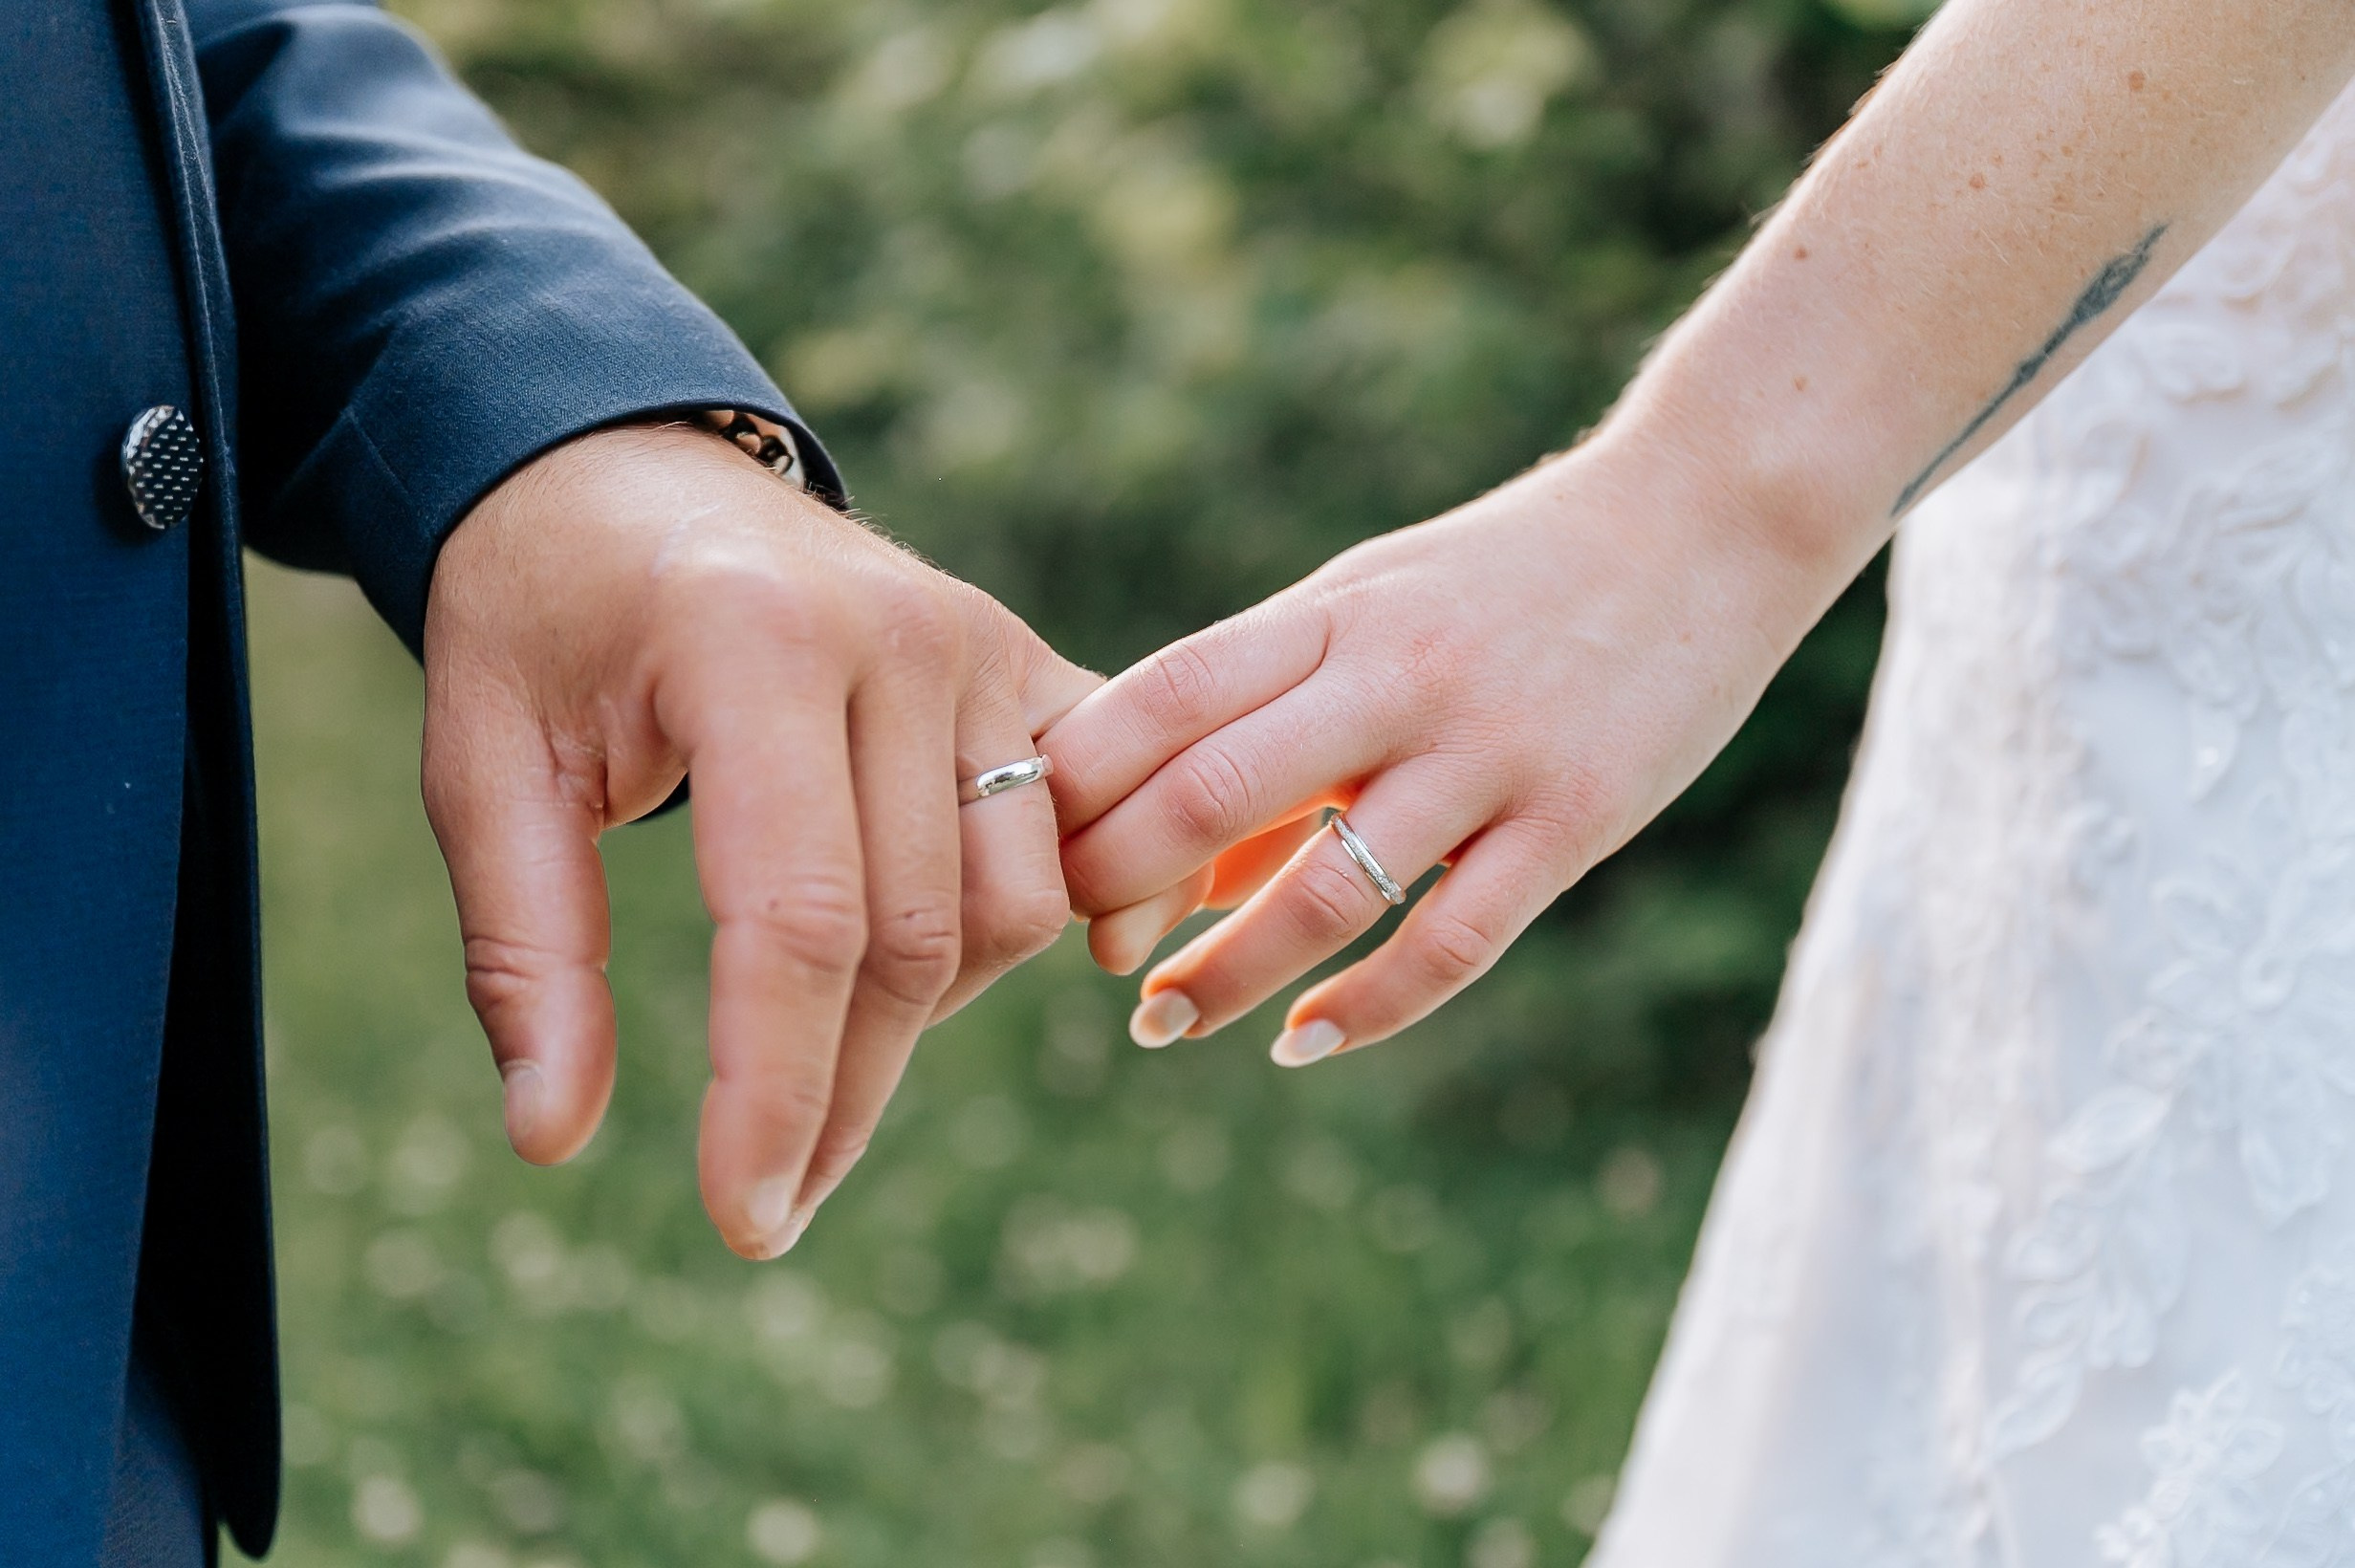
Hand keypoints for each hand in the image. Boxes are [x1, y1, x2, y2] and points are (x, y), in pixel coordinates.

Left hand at [422, 423, 1094, 1256]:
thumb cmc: (541, 620)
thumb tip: (553, 1139)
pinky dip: (1046, 924)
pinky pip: (1077, 834)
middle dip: (845, 1095)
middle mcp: (898, 636)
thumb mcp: (482, 764)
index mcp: (748, 643)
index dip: (775, 1091)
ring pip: (1014, 905)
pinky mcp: (1027, 661)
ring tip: (821, 1052)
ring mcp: (980, 644)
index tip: (745, 1220)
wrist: (630, 470)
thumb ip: (525, 949)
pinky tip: (975, 986)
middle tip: (775, 1204)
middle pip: (915, 936)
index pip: (797, 917)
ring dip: (930, 1017)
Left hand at [1043, 431, 1837, 1063]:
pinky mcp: (1576, 820)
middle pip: (1214, 793)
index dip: (1077, 783)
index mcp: (1333, 610)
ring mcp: (1491, 751)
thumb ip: (1275, 714)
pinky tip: (1305, 1042)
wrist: (1712, 516)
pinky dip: (1368, 1007)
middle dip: (1120, 885)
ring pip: (1328, 891)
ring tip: (1162, 1023)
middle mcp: (1399, 676)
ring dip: (1228, 974)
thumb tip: (1172, 870)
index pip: (1165, 696)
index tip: (1024, 848)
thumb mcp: (1375, 607)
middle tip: (1079, 952)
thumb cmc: (1510, 574)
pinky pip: (1454, 941)